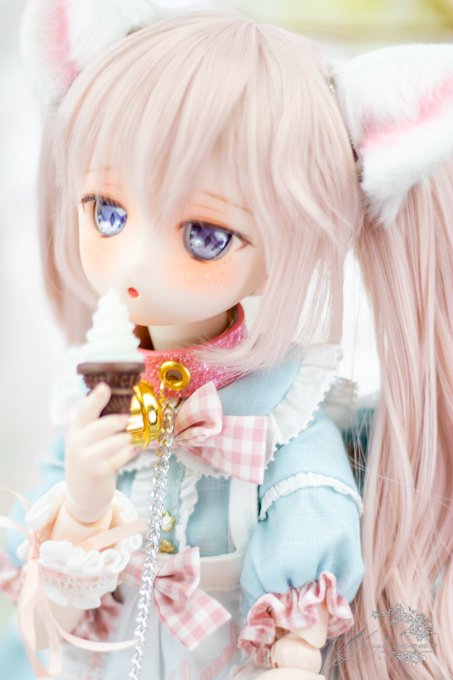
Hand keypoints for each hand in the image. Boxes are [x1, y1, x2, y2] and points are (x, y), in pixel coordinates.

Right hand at [64, 383, 136, 522]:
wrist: (82, 494)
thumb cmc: (89, 460)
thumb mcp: (84, 440)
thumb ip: (94, 422)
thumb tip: (115, 398)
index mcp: (75, 429)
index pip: (84, 410)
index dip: (95, 398)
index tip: (105, 387)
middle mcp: (77, 443)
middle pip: (101, 425)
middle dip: (118, 421)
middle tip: (130, 418)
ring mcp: (86, 459)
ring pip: (115, 442)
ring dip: (128, 438)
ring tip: (132, 437)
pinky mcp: (98, 473)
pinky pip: (120, 458)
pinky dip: (130, 452)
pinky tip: (135, 449)